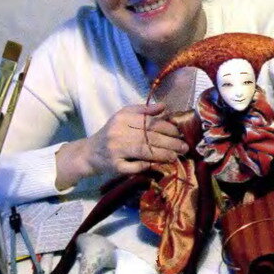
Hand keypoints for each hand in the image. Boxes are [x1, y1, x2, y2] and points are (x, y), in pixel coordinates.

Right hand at [55, 103, 188, 188]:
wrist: (89, 152)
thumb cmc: (112, 132)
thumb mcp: (124, 116)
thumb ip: (144, 111)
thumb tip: (164, 106)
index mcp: (123, 117)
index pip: (149, 122)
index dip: (167, 128)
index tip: (180, 133)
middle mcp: (118, 132)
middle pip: (149, 137)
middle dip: (170, 142)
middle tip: (184, 147)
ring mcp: (115, 150)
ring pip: (144, 151)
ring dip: (163, 154)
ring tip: (176, 156)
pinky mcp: (114, 166)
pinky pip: (133, 167)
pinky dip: (146, 166)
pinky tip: (156, 166)